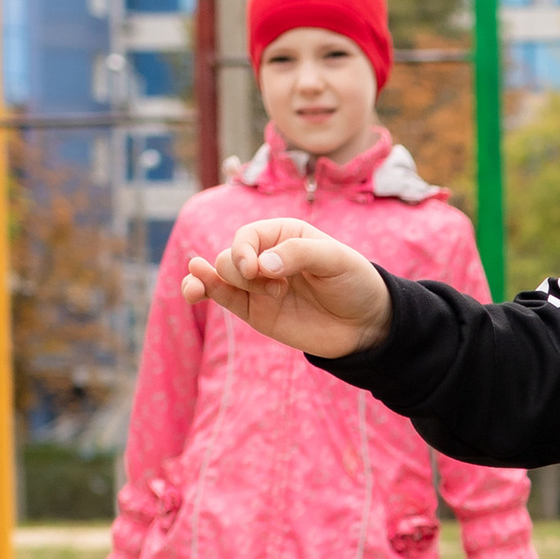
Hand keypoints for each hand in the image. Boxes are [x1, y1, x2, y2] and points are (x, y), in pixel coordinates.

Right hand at [180, 215, 390, 359]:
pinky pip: (221, 297)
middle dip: (244, 273)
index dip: (243, 250)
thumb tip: (260, 265)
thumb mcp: (335, 259)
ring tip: (266, 296)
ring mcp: (258, 285)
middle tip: (280, 289)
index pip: (247, 236)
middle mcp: (266, 256)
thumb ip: (299, 254)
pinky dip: (202, 290)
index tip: (257, 270)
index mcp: (284, 234)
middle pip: (229, 257)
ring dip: (226, 284)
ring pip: (220, 276)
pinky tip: (192, 290)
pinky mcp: (255, 311)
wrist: (367, 325)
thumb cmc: (355, 283)